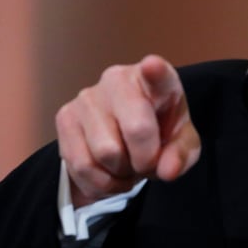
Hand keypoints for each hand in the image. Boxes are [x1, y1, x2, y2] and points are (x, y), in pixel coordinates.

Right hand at [55, 55, 200, 207]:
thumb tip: (167, 171)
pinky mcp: (65, 116)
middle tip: (147, 162)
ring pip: (105, 153)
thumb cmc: (159, 133)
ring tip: (127, 165)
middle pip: (135, 130)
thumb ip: (181, 155)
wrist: (126, 139)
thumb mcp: (181, 145)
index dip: (156, 71)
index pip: (157, 73)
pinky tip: (108, 173)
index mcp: (157, 80)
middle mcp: (118, 79)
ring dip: (120, 173)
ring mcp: (88, 96)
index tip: (153, 66)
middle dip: (145, 160)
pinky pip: (80, 165)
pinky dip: (99, 182)